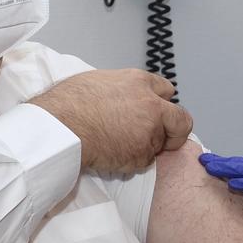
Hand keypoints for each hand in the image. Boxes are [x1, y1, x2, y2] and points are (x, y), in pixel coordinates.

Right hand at [31, 69, 192, 172]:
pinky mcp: (141, 154)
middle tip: (166, 139)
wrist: (61, 127)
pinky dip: (131, 161)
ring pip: (158, 144)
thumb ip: (122, 88)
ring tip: (116, 144)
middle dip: (176, 131)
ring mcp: (149, 131)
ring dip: (144, 147)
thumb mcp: (100, 80)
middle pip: (181, 120)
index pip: (168, 91)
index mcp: (139, 81)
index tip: (159, 113)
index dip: (162, 104)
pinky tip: (111, 153)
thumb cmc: (69, 102)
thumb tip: (124, 97)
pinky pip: (142, 162)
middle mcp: (151, 104)